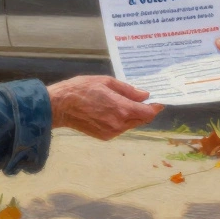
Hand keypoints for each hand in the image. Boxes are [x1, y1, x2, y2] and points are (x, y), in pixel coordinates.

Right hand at [46, 76, 162, 139]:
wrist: (61, 106)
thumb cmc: (82, 89)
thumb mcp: (106, 82)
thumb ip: (128, 90)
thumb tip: (144, 95)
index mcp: (121, 108)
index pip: (147, 112)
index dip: (155, 107)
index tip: (159, 102)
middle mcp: (119, 123)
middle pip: (141, 120)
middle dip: (145, 111)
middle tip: (143, 100)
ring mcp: (112, 132)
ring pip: (131, 125)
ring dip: (133, 116)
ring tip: (126, 103)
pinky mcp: (105, 136)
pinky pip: (120, 129)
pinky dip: (123, 121)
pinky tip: (114, 111)